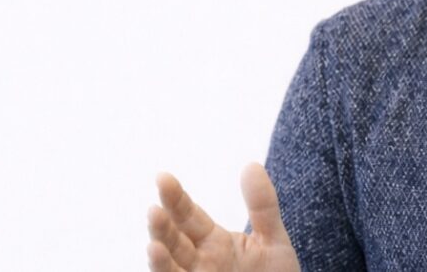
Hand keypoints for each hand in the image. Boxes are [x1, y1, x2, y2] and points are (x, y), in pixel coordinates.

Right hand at [147, 163, 300, 271]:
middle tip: (154, 210)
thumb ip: (262, 205)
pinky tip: (158, 260)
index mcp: (214, 242)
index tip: (163, 177)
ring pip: (169, 268)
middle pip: (173, 240)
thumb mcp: (272, 240)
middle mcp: (199, 262)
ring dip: (159, 257)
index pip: (188, 216)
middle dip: (162, 226)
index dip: (175, 197)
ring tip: (153, 244)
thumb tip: (251, 165)